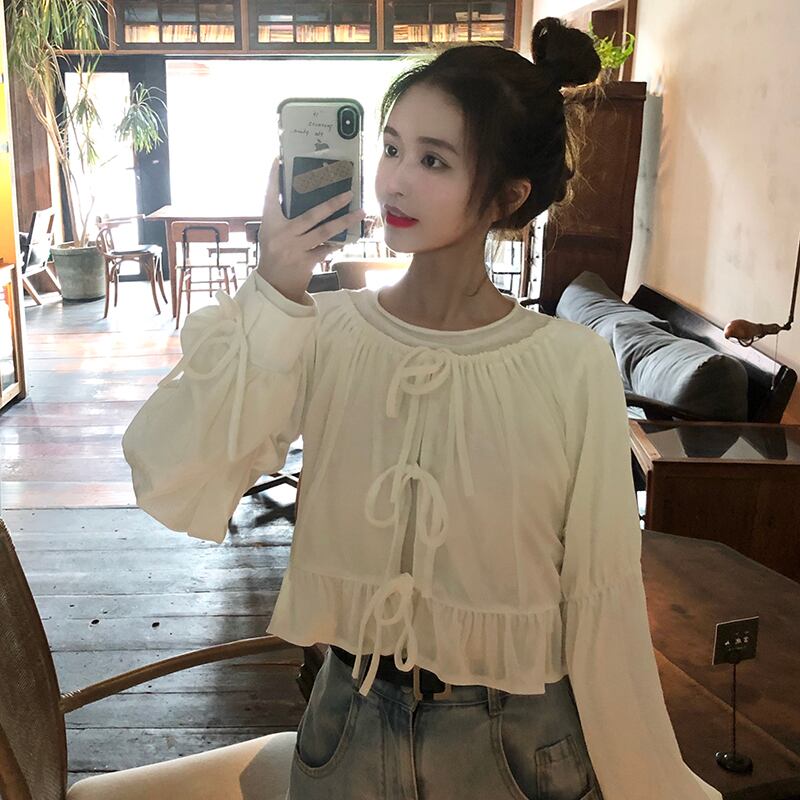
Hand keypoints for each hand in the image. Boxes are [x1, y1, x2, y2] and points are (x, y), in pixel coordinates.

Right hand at [256, 157, 364, 302]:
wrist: (274, 284)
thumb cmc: (274, 252)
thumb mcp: (271, 231)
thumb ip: (282, 215)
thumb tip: (298, 193)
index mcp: (271, 223)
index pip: (270, 196)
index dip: (274, 178)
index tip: (278, 160)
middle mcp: (283, 234)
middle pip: (311, 215)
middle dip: (332, 203)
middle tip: (349, 193)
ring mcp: (296, 249)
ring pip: (324, 232)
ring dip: (344, 222)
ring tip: (360, 212)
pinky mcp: (306, 262)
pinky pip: (327, 249)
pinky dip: (338, 242)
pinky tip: (350, 236)